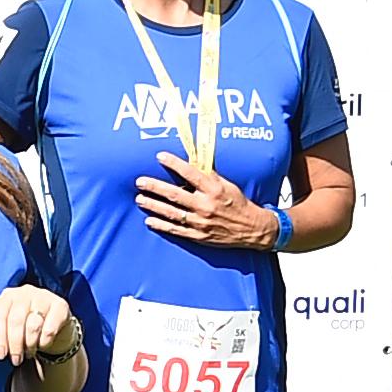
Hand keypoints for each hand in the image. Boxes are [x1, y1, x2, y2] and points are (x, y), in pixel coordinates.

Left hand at [0, 285, 75, 368]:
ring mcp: (44, 296)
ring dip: (30, 344)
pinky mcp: (60, 305)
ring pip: (33, 325)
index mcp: (8, 296)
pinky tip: (43, 344)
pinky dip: (45, 340)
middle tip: (16, 359)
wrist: (54, 326)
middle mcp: (25, 292)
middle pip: (16, 320)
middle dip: (14, 344)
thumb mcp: (7, 331)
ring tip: (29, 353)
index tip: (1, 355)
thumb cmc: (25, 328)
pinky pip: (50, 327)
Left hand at [135, 154, 281, 250]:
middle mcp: (206, 205)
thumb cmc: (238, 203)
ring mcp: (200, 222)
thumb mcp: (226, 185)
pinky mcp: (198, 235)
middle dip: (155, 187)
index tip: (160, 156)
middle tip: (140, 182)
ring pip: (171, 212)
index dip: (174, 164)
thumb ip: (208, 176)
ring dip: (153, 205)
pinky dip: (161, 225)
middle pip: (175, 194)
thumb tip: (191, 163)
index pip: (190, 173)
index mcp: (214, 189)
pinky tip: (149, 220)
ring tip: (140, 199)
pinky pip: (175, 229)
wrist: (251, 229)